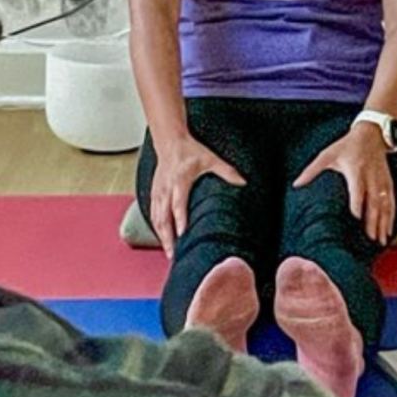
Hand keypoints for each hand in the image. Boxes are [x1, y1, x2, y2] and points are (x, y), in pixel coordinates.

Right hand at [150, 134, 244, 258]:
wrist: (170, 141)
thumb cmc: (189, 150)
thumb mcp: (210, 159)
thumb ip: (226, 171)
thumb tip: (243, 182)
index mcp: (180, 180)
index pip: (178, 203)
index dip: (179, 219)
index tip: (182, 234)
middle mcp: (166, 188)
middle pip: (163, 216)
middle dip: (168, 236)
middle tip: (174, 254)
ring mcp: (158, 191)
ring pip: (156, 218)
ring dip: (161, 236)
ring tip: (169, 253)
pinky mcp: (154, 193)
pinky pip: (153, 213)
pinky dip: (156, 228)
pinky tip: (163, 239)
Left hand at [293, 124, 394, 244]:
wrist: (372, 134)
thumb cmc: (346, 146)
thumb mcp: (327, 154)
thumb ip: (311, 170)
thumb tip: (295, 184)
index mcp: (356, 171)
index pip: (358, 192)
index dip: (358, 205)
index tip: (356, 219)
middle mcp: (371, 178)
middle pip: (373, 203)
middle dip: (373, 221)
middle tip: (370, 239)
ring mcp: (382, 182)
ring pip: (385, 206)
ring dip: (383, 223)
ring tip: (380, 241)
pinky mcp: (388, 183)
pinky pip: (392, 203)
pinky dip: (391, 218)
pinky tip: (388, 231)